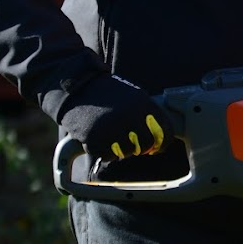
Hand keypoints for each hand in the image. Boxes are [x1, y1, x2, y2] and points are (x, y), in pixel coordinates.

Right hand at [58, 74, 174, 160]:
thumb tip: (159, 139)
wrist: (78, 87)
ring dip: (122, 149)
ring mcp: (112, 128)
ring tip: (113, 137)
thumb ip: (147, 114)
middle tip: (134, 147)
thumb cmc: (108, 94)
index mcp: (143, 104)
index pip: (164, 130)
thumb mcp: (133, 96)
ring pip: (127, 152)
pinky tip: (99, 139)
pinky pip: (107, 156)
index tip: (158, 148)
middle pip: (146, 144)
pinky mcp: (94, 139)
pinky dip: (104, 151)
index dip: (163, 143)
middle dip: (141, 148)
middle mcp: (129, 116)